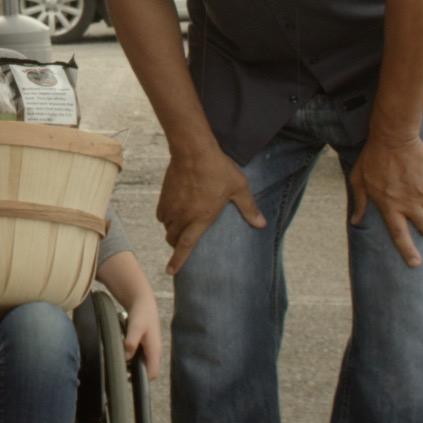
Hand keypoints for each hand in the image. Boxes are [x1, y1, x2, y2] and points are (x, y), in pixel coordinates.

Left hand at [122, 293, 162, 379]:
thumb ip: (131, 342)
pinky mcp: (146, 345)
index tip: (129, 379)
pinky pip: (141, 357)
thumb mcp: (135, 327)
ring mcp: (151, 348)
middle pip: (148, 370)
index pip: (153, 373)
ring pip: (144, 364)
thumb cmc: (142, 313)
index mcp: (155, 350)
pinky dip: (133, 358)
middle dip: (137, 373)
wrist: (143, 301)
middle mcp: (155, 351)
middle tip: (122, 371)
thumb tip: (127, 357)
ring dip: (133, 366)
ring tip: (121, 362)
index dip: (143, 379)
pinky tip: (124, 352)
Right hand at [159, 147, 264, 275]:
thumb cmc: (218, 169)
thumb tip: (261, 224)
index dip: (178, 261)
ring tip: (180, 228)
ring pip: (166, 227)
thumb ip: (249, 209)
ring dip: (171, 231)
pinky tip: (173, 212)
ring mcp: (172, 205)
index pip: (186, 246)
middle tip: (181, 245)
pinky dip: (165, 218)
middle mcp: (183, 215)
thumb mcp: (239, 188)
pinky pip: (160, 214)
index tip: (171, 272)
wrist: (193, 150)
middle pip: (173, 239)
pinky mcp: (164, 195)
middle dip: (176, 245)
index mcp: (200, 218)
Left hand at [347, 132, 422, 268]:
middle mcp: (408, 204)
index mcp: (389, 206)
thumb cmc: (373, 157)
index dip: (408, 252)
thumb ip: (359, 202)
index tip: (416, 264)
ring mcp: (422, 193)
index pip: (399, 235)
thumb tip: (355, 221)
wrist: (393, 136)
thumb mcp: (358, 180)